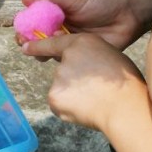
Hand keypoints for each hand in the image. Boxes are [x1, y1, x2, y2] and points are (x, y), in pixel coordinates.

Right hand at [20, 0, 146, 50]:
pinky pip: (71, 62)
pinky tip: (65, 54)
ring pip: (53, 54)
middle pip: (40, 42)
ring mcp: (73, 45)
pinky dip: (64, 61)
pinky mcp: (85, 56)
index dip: (25, 30)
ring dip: (46, 53)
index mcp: (57, 16)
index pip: (35, 25)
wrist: (129, 11)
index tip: (20, 34)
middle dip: (31, 45)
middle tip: (27, 45)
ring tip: (47, 47)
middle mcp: (62, 31)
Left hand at [22, 32, 146, 132]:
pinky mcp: (54, 96)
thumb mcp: (111, 56)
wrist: (124, 106)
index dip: (39, 45)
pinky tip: (85, 109)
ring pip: (61, 88)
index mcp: (82, 42)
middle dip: (74, 80)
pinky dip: (69, 108)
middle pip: (63, 70)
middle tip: (95, 90)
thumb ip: (91, 56)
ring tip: (94, 100)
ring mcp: (58, 77)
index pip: (55, 42)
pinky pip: (59, 103)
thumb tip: (82, 65)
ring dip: (72, 95)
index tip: (25, 47)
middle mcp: (66, 57)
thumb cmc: (125, 83)